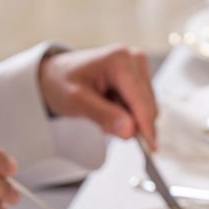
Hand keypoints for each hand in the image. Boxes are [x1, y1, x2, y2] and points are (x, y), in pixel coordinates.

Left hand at [38, 46, 157, 149]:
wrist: (57, 73)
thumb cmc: (63, 83)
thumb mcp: (77, 102)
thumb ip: (104, 116)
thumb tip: (130, 131)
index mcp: (120, 60)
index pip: (141, 101)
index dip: (146, 127)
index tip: (151, 149)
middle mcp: (134, 59)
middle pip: (147, 105)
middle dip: (131, 123)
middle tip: (104, 125)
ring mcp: (138, 66)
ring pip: (145, 107)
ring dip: (127, 119)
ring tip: (101, 111)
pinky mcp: (139, 76)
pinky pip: (140, 105)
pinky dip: (127, 114)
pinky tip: (109, 108)